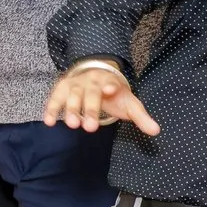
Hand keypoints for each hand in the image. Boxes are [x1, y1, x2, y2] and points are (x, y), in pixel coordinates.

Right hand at [44, 65, 159, 136]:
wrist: (96, 75)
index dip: (110, 85)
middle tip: (90, 127)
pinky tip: (49, 122)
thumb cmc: (114, 94)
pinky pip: (55, 98)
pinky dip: (51, 108)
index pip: (111, 83)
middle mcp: (91, 81)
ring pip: (72, 95)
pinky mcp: (62, 88)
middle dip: (90, 109)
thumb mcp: (129, 103)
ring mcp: (75, 84)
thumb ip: (141, 117)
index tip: (110, 90)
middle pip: (90, 94)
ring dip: (70, 109)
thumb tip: (156, 131)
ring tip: (72, 125)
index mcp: (110, 82)